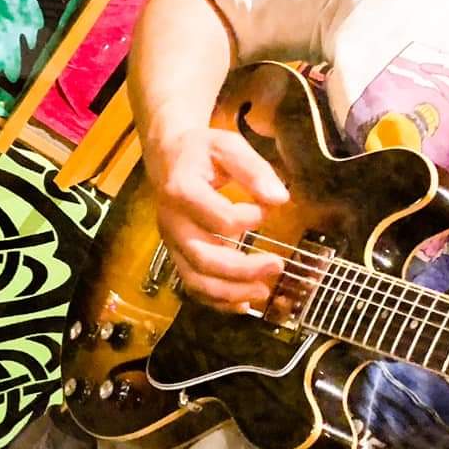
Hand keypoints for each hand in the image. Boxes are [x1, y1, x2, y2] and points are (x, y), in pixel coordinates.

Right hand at [143, 125, 287, 311]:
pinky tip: (243, 303)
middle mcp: (172, 222)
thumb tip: (280, 198)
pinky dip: (217, 301)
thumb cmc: (201, 151)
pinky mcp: (176, 254)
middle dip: (243, 269)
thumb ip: (254, 170)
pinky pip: (192, 285)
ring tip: (263, 291)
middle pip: (205, 258)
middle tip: (277, 266)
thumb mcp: (229, 146)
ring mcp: (172, 242)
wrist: (167, 156)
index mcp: (183, 191)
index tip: (265, 210)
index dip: (248, 219)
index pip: (219, 220)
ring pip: (196, 279)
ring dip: (231, 292)